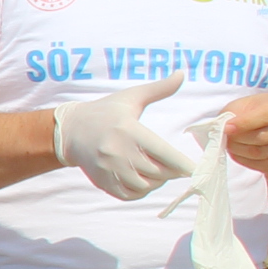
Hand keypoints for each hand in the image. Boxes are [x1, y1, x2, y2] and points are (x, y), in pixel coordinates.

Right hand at [51, 75, 195, 200]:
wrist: (71, 130)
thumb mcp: (131, 97)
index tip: (195, 169)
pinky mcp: (103, 181)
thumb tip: (181, 73)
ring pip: (146, 186)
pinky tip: (144, 180)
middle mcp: (119, 152)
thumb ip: (159, 88)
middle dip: (172, 171)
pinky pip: (129, 195)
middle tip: (175, 166)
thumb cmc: (106, 111)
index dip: (183, 164)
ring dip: (157, 182)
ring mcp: (109, 169)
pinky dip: (141, 191)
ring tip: (159, 171)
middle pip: (159, 172)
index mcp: (130, 130)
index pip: (164, 153)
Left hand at [221, 91, 267, 173]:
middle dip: (237, 139)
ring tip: (232, 144)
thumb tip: (224, 127)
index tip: (226, 127)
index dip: (242, 123)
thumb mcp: (245, 104)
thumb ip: (233, 112)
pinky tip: (240, 152)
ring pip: (259, 153)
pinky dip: (245, 160)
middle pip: (261, 137)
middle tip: (226, 137)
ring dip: (238, 150)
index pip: (263, 116)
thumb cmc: (257, 112)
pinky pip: (261, 166)